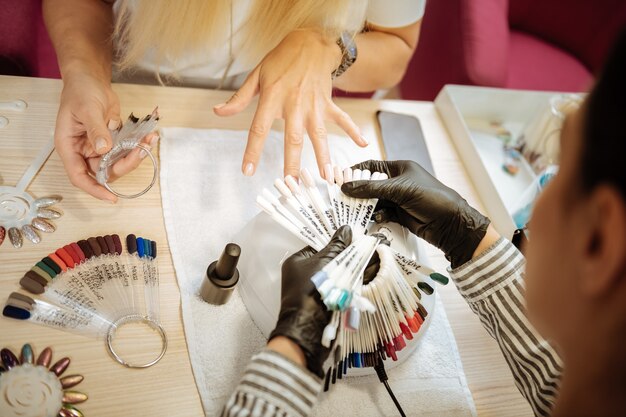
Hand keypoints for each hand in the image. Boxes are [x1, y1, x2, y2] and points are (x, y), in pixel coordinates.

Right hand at [54, 72, 155, 201]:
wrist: (91, 80)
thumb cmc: (80, 92)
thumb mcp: (86, 109)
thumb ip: (95, 129)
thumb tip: (103, 148)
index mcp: (69, 147)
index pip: (79, 176)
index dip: (94, 189)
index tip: (110, 198)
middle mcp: (84, 152)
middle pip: (104, 172)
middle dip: (125, 165)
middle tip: (141, 151)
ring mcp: (99, 148)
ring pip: (118, 163)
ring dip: (135, 155)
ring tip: (150, 140)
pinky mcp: (113, 142)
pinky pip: (126, 150)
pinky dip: (138, 146)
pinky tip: (149, 137)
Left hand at [213, 29, 367, 178]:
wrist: (310, 42)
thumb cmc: (281, 60)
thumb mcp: (256, 75)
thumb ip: (239, 98)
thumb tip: (219, 112)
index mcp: (272, 98)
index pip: (259, 128)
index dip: (252, 151)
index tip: (248, 171)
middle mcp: (294, 104)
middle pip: (293, 138)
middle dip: (293, 163)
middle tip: (293, 185)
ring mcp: (314, 105)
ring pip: (319, 135)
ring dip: (324, 157)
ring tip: (328, 177)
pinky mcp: (327, 103)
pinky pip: (342, 119)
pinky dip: (353, 131)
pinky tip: (362, 145)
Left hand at [269, 225, 351, 376]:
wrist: (309, 326)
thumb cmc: (313, 289)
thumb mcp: (326, 262)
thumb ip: (337, 246)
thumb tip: (347, 229)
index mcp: (296, 262)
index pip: (317, 246)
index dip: (334, 243)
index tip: (351, 240)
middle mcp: (300, 275)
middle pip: (325, 261)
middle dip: (342, 258)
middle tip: (359, 251)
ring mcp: (309, 290)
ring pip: (332, 276)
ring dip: (346, 272)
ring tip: (363, 264)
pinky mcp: (319, 303)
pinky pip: (334, 289)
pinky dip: (345, 285)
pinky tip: (358, 281)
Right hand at [341, 160, 490, 267]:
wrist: (451, 224)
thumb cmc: (432, 198)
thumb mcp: (399, 189)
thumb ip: (372, 188)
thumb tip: (347, 187)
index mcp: (400, 168)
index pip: (373, 166)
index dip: (357, 171)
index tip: (341, 178)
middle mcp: (398, 182)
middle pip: (371, 185)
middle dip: (359, 192)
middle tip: (343, 197)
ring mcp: (399, 200)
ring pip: (375, 201)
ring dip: (367, 206)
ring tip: (355, 211)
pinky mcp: (400, 215)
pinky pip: (382, 214)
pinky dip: (377, 216)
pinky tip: (375, 219)